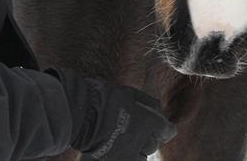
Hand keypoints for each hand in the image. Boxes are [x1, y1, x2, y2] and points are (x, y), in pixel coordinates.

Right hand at [47, 67, 176, 158]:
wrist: (79, 113)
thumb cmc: (100, 97)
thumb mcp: (126, 92)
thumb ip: (145, 101)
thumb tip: (158, 108)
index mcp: (148, 121)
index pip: (167, 130)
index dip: (165, 129)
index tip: (164, 127)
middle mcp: (142, 140)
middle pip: (153, 144)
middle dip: (148, 138)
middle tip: (136, 130)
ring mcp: (128, 153)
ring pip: (142, 157)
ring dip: (138, 150)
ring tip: (125, 141)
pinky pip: (128, 160)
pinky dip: (125, 156)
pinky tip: (115, 148)